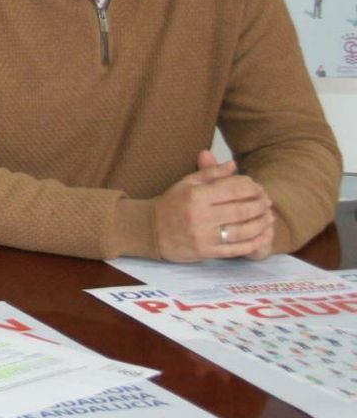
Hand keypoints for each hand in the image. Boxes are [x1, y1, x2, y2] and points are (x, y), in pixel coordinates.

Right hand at [154, 150, 275, 262]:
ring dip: (261, 224)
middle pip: (241, 210)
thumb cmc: (170, 204)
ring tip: (268, 217)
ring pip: (242, 231)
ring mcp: (204, 236)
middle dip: (260, 205)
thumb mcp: (186, 183)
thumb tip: (234, 165)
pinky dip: (254, 242)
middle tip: (267, 202)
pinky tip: (262, 236)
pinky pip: (237, 249)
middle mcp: (200, 216)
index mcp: (195, 195)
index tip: (257, 187)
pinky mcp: (207, 252)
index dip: (250, 187)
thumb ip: (210, 173)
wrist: (150, 230)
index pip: (232, 189)